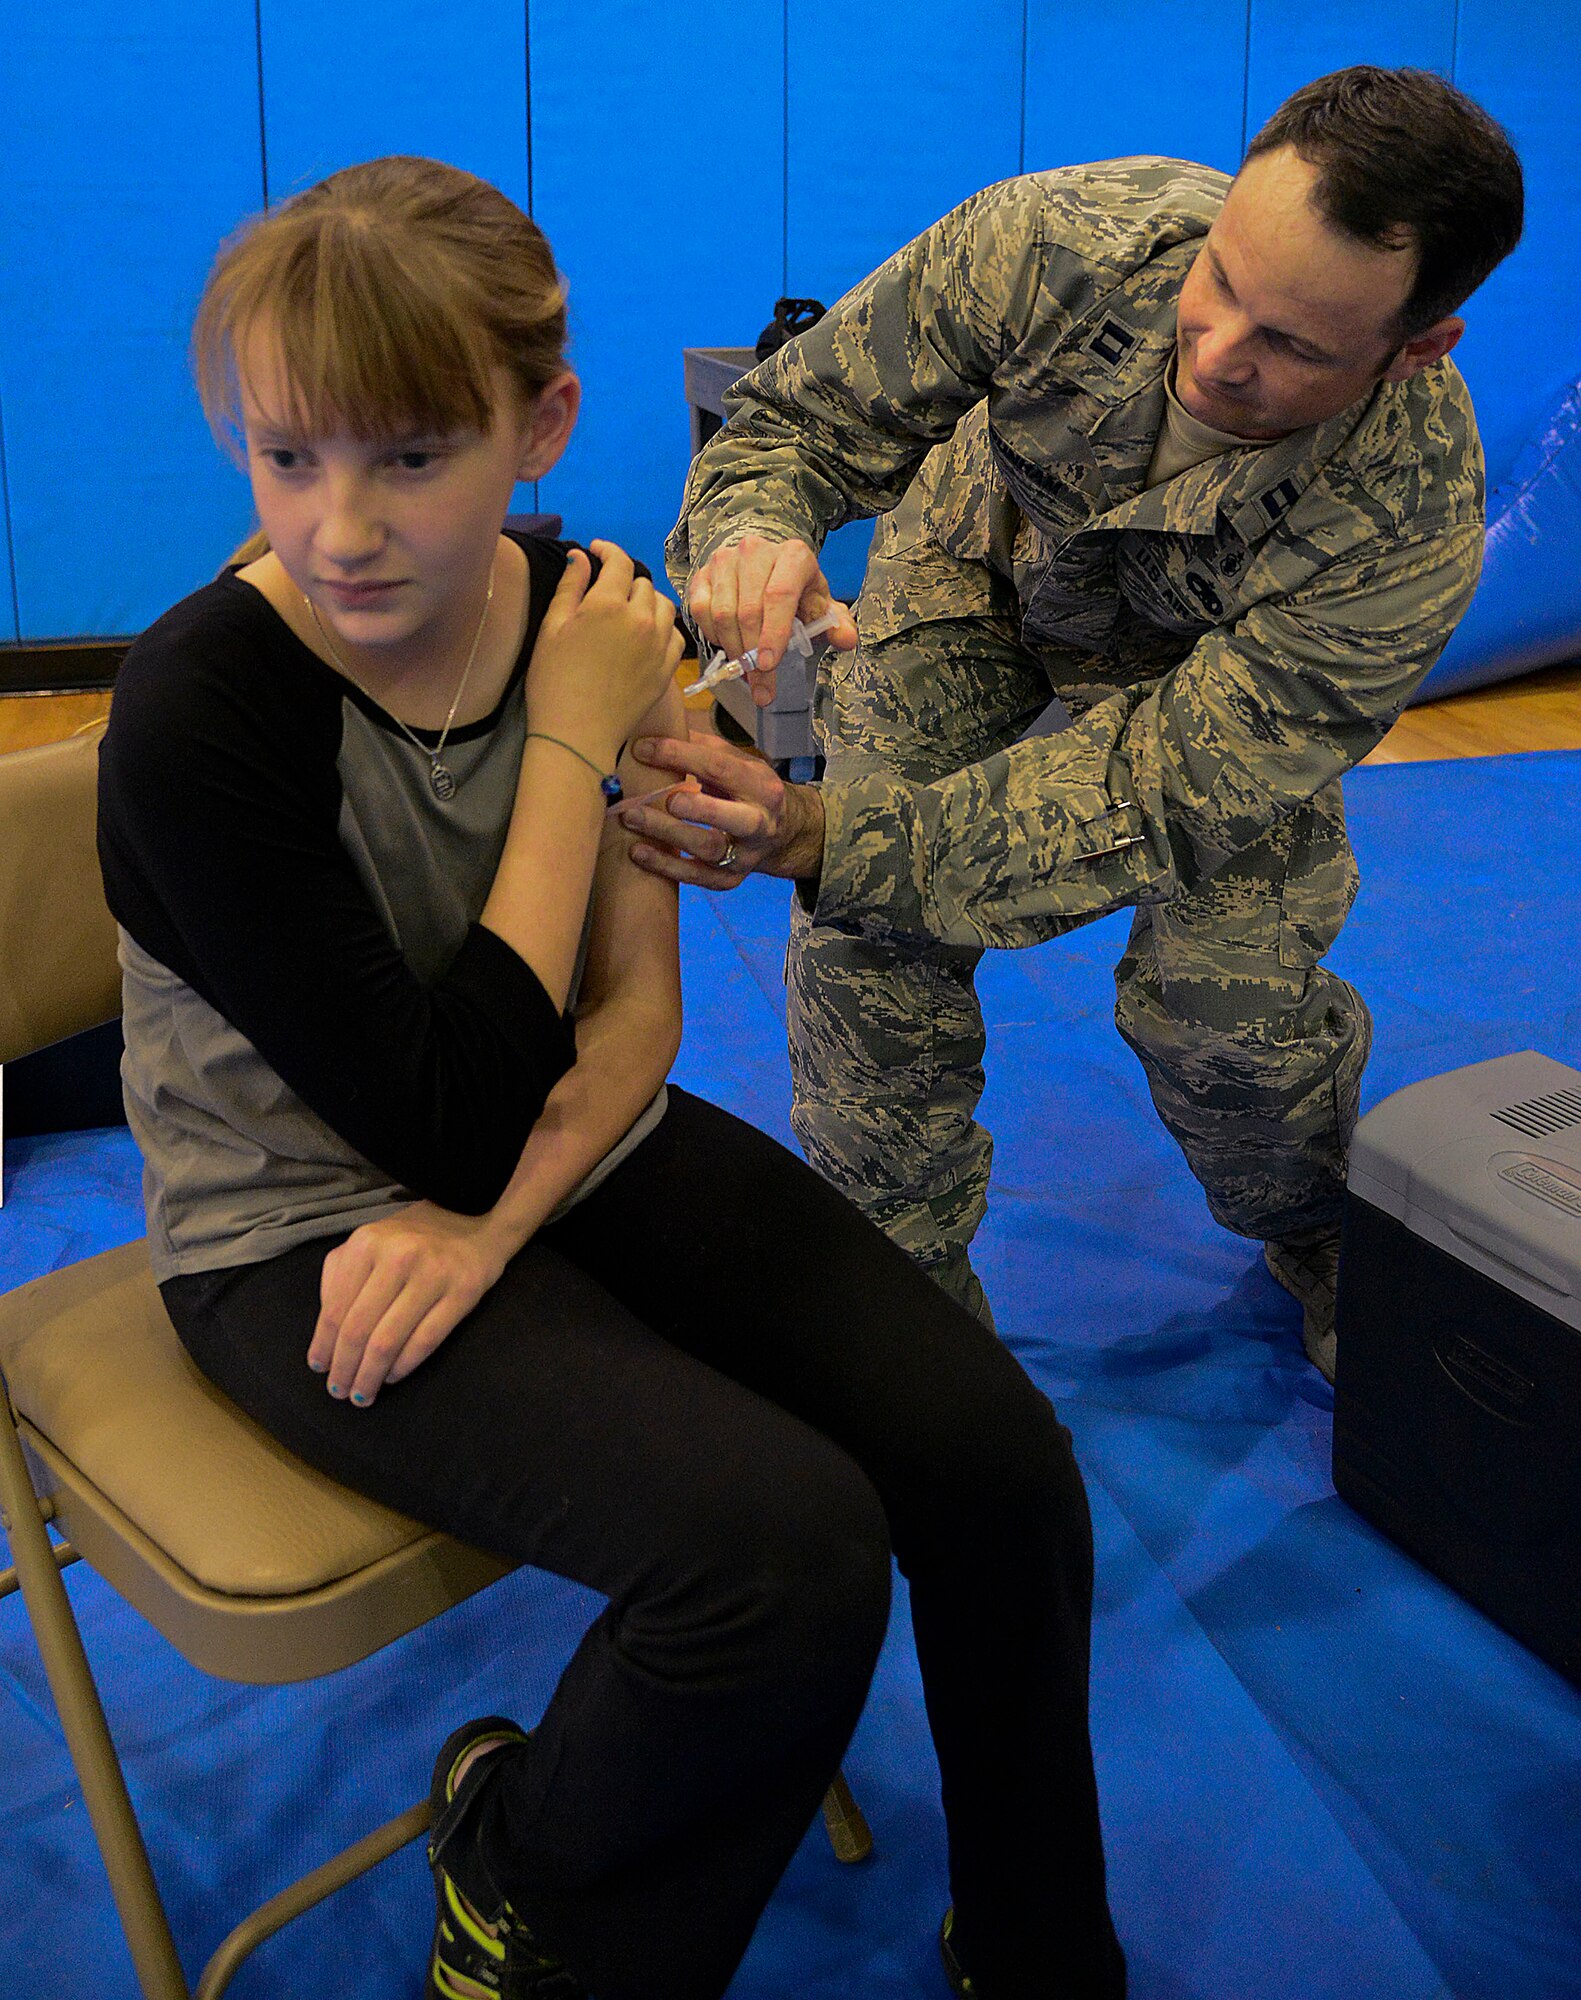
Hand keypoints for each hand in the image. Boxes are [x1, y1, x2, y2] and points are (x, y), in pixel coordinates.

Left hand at [307, 1203, 508, 1405]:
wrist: (474, 1219)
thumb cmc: (411, 1238)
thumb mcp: (367, 1244)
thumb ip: (339, 1278)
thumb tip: (325, 1336)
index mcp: (367, 1244)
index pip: (335, 1310)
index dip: (323, 1346)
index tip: (319, 1368)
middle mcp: (398, 1257)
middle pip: (359, 1330)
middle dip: (345, 1369)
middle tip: (339, 1391)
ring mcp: (433, 1275)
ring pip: (389, 1342)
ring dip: (370, 1376)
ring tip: (363, 1393)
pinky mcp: (462, 1293)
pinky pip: (425, 1341)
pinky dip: (403, 1367)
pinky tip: (391, 1376)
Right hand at [528, 541, 685, 764]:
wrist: (577, 733)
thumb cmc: (553, 681)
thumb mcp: (552, 628)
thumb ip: (570, 587)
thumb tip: (581, 556)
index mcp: (607, 604)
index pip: (618, 561)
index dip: (607, 550)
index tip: (597, 550)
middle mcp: (641, 619)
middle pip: (642, 583)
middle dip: (624, 581)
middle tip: (606, 593)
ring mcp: (659, 644)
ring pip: (663, 606)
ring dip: (647, 602)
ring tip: (629, 612)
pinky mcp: (667, 668)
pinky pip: (674, 634)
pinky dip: (662, 628)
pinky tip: (646, 635)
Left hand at [620, 731, 826, 886]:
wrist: (785, 836)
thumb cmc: (751, 792)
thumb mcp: (740, 764)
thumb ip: (705, 749)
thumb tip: (662, 723)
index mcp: (760, 787)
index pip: (720, 768)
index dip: (680, 756)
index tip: (642, 748)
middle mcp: (758, 823)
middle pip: (730, 817)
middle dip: (697, 807)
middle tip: (664, 797)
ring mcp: (744, 855)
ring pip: (709, 849)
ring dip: (668, 834)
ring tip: (632, 818)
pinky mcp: (728, 880)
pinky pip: (696, 878)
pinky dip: (666, 866)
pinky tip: (638, 852)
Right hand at [689, 534, 856, 705]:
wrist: (766, 569)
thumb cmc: (796, 592)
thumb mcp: (820, 606)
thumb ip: (836, 624)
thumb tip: (847, 640)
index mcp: (793, 555)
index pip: (779, 595)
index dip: (773, 633)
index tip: (769, 665)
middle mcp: (756, 550)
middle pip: (749, 611)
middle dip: (754, 657)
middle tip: (762, 688)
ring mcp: (725, 559)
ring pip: (723, 614)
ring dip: (735, 650)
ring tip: (748, 669)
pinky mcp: (703, 573)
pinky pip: (701, 612)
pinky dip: (715, 636)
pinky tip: (730, 643)